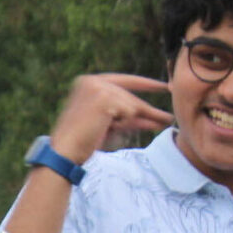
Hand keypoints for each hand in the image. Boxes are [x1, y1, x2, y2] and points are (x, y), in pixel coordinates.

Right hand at [47, 73, 171, 164]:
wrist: (64, 152)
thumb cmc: (82, 141)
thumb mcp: (106, 122)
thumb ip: (124, 112)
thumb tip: (152, 114)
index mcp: (87, 82)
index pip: (124, 80)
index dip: (145, 84)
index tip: (164, 86)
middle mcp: (92, 81)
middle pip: (130, 95)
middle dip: (148, 109)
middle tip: (168, 116)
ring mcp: (98, 89)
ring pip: (132, 104)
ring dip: (138, 119)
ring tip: (156, 123)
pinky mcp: (105, 99)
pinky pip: (130, 112)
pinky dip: (126, 124)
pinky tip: (111, 130)